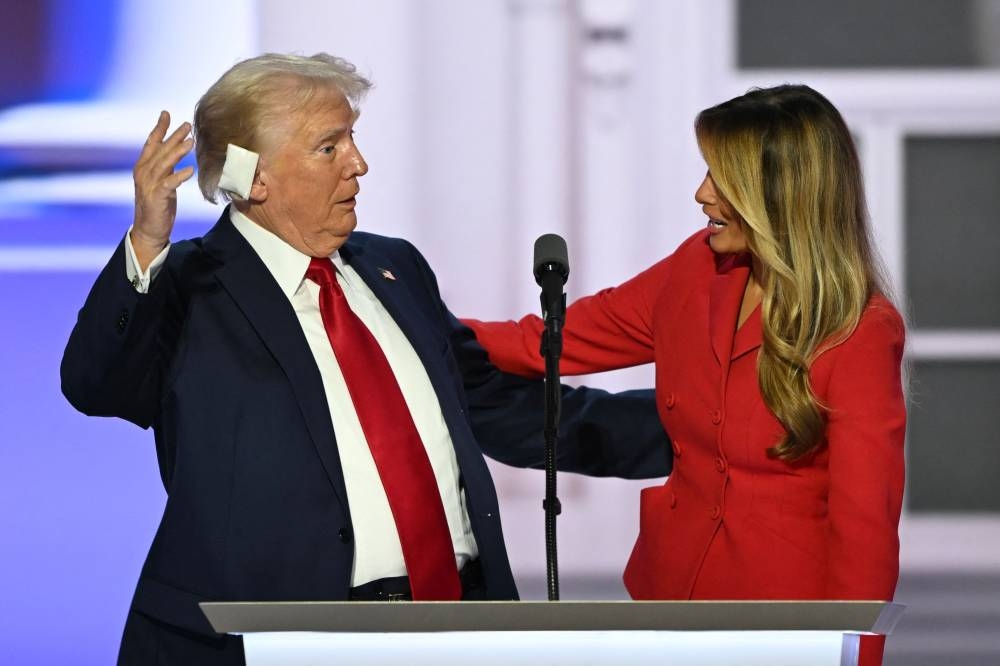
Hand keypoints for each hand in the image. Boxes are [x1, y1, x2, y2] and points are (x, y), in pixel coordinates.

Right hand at [131, 111, 193, 269]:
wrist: (149, 230)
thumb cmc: (157, 205)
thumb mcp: (161, 181)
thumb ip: (165, 166)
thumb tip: (175, 150)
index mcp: (143, 167)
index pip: (151, 143)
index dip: (159, 128)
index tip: (166, 113)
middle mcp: (143, 173)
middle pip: (160, 150)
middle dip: (174, 136)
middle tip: (188, 124)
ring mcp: (149, 185)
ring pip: (164, 164)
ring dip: (177, 151)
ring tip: (191, 141)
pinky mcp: (157, 198)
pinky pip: (169, 184)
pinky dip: (179, 176)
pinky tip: (190, 170)